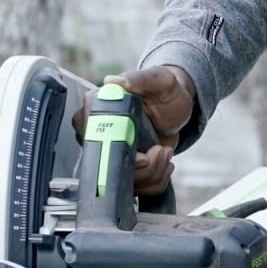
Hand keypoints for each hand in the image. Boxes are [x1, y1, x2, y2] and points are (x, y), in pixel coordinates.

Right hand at [106, 66, 194, 197]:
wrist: (177, 107)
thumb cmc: (165, 89)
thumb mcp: (159, 80)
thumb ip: (139, 79)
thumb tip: (113, 82)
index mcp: (96, 106)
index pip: (90, 136)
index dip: (116, 151)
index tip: (143, 153)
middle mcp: (97, 132)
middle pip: (106, 165)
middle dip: (141, 168)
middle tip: (160, 151)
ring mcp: (108, 152)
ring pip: (122, 181)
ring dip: (152, 174)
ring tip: (165, 153)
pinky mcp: (123, 167)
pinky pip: (135, 188)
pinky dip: (156, 181)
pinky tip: (164, 163)